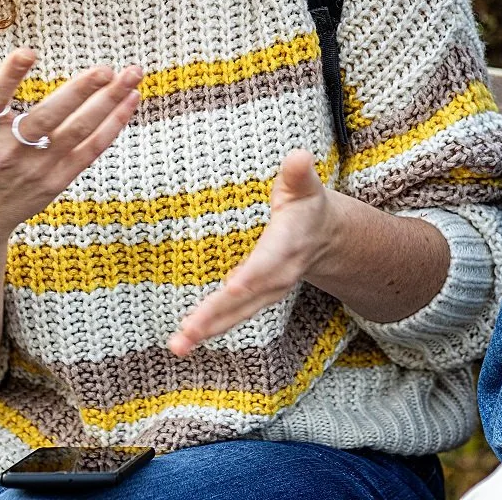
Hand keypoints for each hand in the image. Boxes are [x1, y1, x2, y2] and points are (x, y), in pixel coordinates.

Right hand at [0, 38, 141, 244]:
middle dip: (78, 93)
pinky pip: (90, 150)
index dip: (9, 76)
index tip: (29, 52)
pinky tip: (131, 100)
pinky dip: (113, 126)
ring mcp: (36, 167)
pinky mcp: (57, 180)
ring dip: (108, 103)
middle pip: (47, 118)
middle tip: (106, 68)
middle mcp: (9, 150)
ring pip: (77, 132)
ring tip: (133, 75)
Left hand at [169, 150, 334, 354]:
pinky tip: (185, 339)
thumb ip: (298, 173)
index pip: (267, 263)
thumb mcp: (305, 186)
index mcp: (286, 246)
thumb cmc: (307, 206)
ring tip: (178, 345)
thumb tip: (299, 156)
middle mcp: (277, 276)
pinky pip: (231, 317)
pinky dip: (209, 329)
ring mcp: (266, 292)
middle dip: (216, 314)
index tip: (231, 286)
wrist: (323, 237)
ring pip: (236, 315)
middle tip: (187, 330)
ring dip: (206, 330)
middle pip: (244, 299)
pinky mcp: (254, 300)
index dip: (251, 275)